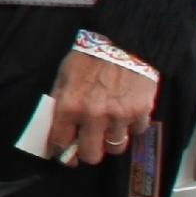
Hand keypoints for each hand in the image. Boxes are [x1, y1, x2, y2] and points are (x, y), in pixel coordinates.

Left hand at [43, 47, 157, 165]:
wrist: (125, 41)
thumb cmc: (90, 56)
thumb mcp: (64, 75)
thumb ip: (59, 102)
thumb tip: (55, 127)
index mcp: (70, 106)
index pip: (61, 144)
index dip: (62, 152)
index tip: (66, 153)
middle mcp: (93, 116)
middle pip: (91, 156)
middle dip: (88, 152)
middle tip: (90, 144)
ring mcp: (119, 116)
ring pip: (115, 148)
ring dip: (111, 140)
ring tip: (110, 127)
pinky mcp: (140, 113)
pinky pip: (136, 132)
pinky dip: (131, 126)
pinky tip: (127, 112)